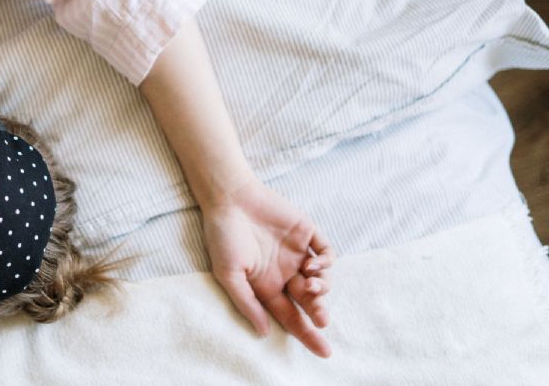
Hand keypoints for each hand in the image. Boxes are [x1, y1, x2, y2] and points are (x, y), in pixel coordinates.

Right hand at [201, 176, 334, 357]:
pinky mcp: (307, 233)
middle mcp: (284, 273)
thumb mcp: (228, 275)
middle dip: (318, 313)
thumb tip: (264, 332)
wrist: (230, 197)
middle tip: (321, 318)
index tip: (324, 351)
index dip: (308, 335)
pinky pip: (326, 253)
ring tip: (312, 287)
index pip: (291, 317)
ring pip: (322, 280)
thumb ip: (247, 303)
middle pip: (309, 302)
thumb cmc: (223, 236)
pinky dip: (326, 263)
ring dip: (322, 289)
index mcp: (266, 287)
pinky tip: (313, 265)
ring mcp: (297, 253)